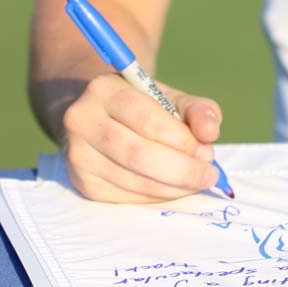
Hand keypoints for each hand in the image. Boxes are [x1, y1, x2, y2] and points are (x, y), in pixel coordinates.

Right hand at [60, 74, 224, 202]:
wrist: (101, 120)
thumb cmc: (143, 108)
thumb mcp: (171, 98)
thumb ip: (198, 110)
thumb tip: (210, 132)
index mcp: (104, 89)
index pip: (148, 120)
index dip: (183, 141)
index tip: (208, 151)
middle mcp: (82, 120)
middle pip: (138, 153)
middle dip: (181, 169)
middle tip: (208, 175)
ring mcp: (77, 154)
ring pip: (132, 179)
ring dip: (172, 187)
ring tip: (195, 182)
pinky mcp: (82, 183)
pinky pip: (125, 197)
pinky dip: (156, 197)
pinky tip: (172, 189)